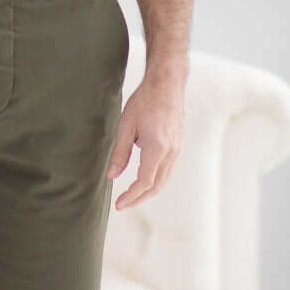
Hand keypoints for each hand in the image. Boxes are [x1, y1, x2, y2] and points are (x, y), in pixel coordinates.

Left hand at [106, 69, 185, 209]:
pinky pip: (167, 170)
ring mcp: (176, 150)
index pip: (144, 183)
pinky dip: (155, 180)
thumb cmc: (145, 101)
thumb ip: (120, 153)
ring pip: (163, 179)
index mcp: (157, 149)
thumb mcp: (126, 126)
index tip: (118, 204)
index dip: (131, 196)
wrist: (167, 84)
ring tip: (131, 195)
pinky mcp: (177, 145)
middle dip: (139, 198)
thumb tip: (112, 176)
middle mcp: (170, 153)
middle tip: (123, 204)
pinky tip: (144, 178)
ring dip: (148, 191)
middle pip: (156, 186)